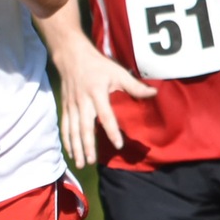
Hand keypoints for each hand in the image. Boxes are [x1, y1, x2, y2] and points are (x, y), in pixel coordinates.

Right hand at [53, 39, 155, 167]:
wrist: (72, 56)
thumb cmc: (98, 65)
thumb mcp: (118, 72)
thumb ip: (134, 86)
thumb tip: (154, 94)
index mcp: (97, 93)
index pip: (105, 115)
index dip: (111, 131)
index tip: (118, 145)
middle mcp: (82, 102)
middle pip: (84, 127)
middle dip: (87, 145)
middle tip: (91, 161)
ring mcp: (72, 105)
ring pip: (73, 130)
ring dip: (76, 147)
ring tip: (81, 163)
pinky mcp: (65, 107)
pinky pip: (65, 126)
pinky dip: (67, 140)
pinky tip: (71, 152)